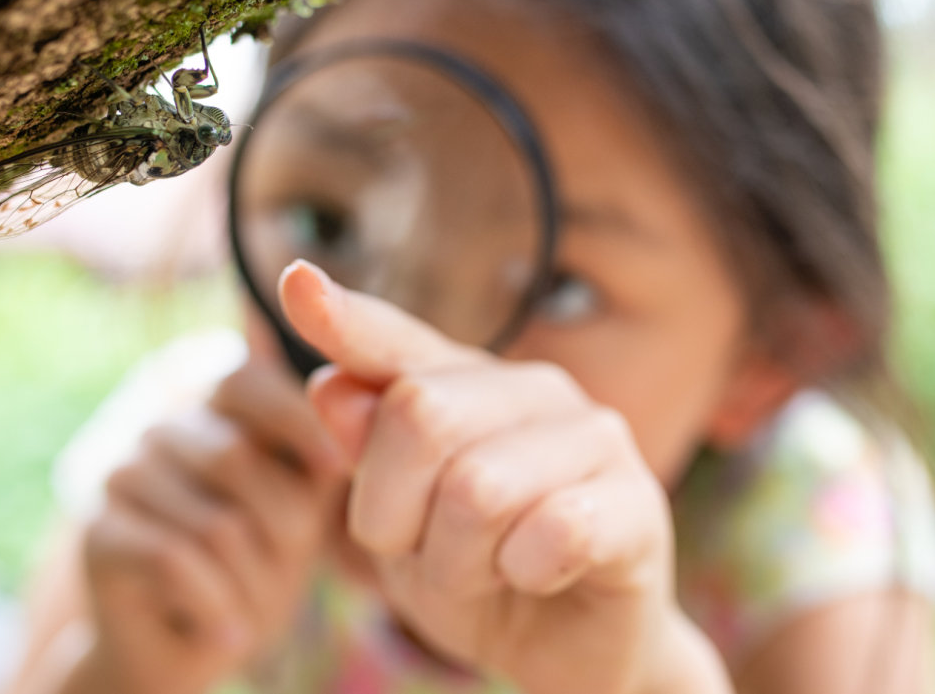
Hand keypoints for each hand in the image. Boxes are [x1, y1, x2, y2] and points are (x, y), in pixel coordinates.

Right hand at [76, 356, 346, 693]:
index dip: (292, 418)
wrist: (182, 650)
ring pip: (213, 523)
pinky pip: (174, 560)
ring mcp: (118, 474)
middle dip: (284, 530)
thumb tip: (342, 409)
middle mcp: (155, 427)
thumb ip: (314, 458)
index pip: (242, 380)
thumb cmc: (254, 567)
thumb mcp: (298, 509)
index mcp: (206, 404)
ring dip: (251, 585)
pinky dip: (215, 607)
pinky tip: (229, 636)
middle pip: (235, 456)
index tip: (335, 469)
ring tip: (253, 612)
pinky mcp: (96, 533)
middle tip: (291, 574)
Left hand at [280, 260, 731, 693]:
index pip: (395, 342)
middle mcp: (533, 390)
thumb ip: (366, 456)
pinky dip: (522, 573)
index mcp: (465, 384)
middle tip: (422, 552)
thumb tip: (328, 386)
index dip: (346, 318)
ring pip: (478, 488)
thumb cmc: (475, 573)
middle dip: (393, 511)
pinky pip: (553, 531)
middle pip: (420, 413)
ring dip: (457, 562)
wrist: (565, 652)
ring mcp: (593, 437)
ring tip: (483, 573)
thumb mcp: (397, 526)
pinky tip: (536, 578)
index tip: (296, 282)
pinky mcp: (637, 501)